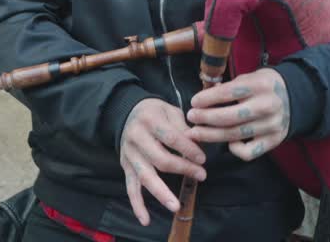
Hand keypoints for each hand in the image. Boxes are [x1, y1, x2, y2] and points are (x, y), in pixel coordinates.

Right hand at [119, 98, 206, 225]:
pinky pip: (130, 188)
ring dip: (161, 193)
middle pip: (160, 159)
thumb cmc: (155, 112)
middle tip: (202, 175)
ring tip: (176, 206)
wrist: (128, 112)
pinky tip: (145, 219)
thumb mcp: (170, 110)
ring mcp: (129, 154)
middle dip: (183, 169)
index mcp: (149, 120)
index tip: (203, 158)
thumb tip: (198, 144)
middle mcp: (136, 138)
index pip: (171, 138)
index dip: (188, 149)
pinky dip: (137, 205)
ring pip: (146, 176)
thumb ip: (182, 127)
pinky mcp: (126, 167)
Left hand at [185, 67, 290, 160]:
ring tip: (196, 133)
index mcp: (260, 85)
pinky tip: (227, 142)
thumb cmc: (263, 86)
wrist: (293, 97)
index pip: (228, 93)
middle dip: (205, 118)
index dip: (207, 99)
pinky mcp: (274, 140)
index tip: (193, 102)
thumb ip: (228, 88)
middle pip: (229, 117)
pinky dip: (234, 150)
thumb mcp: (249, 77)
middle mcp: (268, 106)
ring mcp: (272, 125)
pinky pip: (249, 152)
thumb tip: (202, 100)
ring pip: (235, 135)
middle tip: (191, 118)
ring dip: (211, 135)